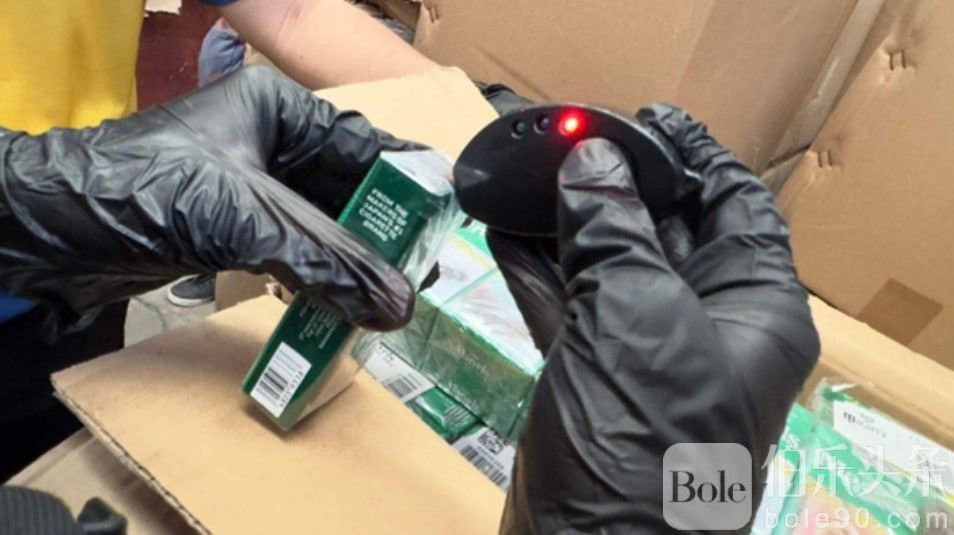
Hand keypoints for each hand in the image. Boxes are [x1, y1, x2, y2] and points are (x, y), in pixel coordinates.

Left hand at [0, 65, 420, 334]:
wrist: (46, 229)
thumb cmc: (134, 190)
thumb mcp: (243, 216)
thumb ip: (325, 259)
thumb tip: (397, 303)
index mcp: (280, 110)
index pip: (366, 144)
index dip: (408, 186)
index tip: (445, 225)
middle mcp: (272, 144)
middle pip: (351, 190)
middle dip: (385, 235)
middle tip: (421, 275)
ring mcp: (254, 188)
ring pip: (326, 227)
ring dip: (354, 264)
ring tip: (392, 300)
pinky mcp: (235, 229)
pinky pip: (297, 254)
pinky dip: (320, 280)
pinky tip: (341, 306)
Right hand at [489, 104, 818, 532]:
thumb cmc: (645, 440)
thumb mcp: (636, 317)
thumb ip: (614, 231)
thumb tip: (592, 160)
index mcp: (753, 309)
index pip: (735, 207)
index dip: (695, 158)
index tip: (647, 121)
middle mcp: (706, 327)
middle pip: (665, 232)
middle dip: (616, 187)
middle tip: (566, 144)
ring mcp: (646, 355)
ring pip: (608, 269)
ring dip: (565, 227)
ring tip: (523, 179)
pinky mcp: (594, 379)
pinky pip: (568, 309)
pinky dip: (537, 273)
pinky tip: (501, 231)